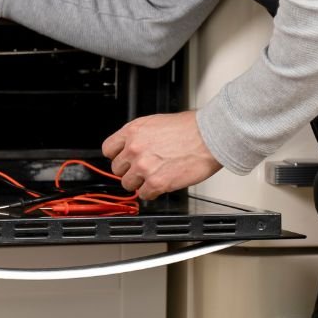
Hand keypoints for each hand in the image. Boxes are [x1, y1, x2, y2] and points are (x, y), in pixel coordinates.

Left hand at [102, 111, 221, 199]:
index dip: (117, 156)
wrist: (209, 136)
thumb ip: (141, 136)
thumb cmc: (190, 127)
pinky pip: (144, 195)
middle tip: (142, 169)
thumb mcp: (156, 122)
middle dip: (129, 170)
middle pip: (117, 169)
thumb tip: (134, 146)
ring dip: (139, 183)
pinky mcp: (156, 183)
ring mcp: (144, 167)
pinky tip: (162, 183)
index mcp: (133, 131)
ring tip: (153, 177)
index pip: (108, 149)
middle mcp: (134, 148)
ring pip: (128, 184)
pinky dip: (152, 192)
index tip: (123, 160)